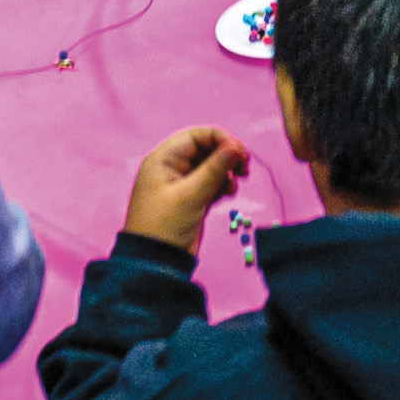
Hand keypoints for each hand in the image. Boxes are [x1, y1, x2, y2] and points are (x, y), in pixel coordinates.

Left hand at [121, 125, 246, 252]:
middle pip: (206, 149)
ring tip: (236, 183)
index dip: (221, 139)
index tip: (240, 152)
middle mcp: (171, 168)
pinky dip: (222, 185)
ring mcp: (181, 185)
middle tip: (244, 168)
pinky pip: (211, 183)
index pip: (196, 136)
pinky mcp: (191, 200)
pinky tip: (228, 193)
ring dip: (226, 171)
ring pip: (210, 167)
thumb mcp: (191, 195)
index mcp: (163, 160)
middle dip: (226, 155)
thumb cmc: (164, 226)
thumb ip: (215, 168)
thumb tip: (236, 146)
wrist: (155, 264)